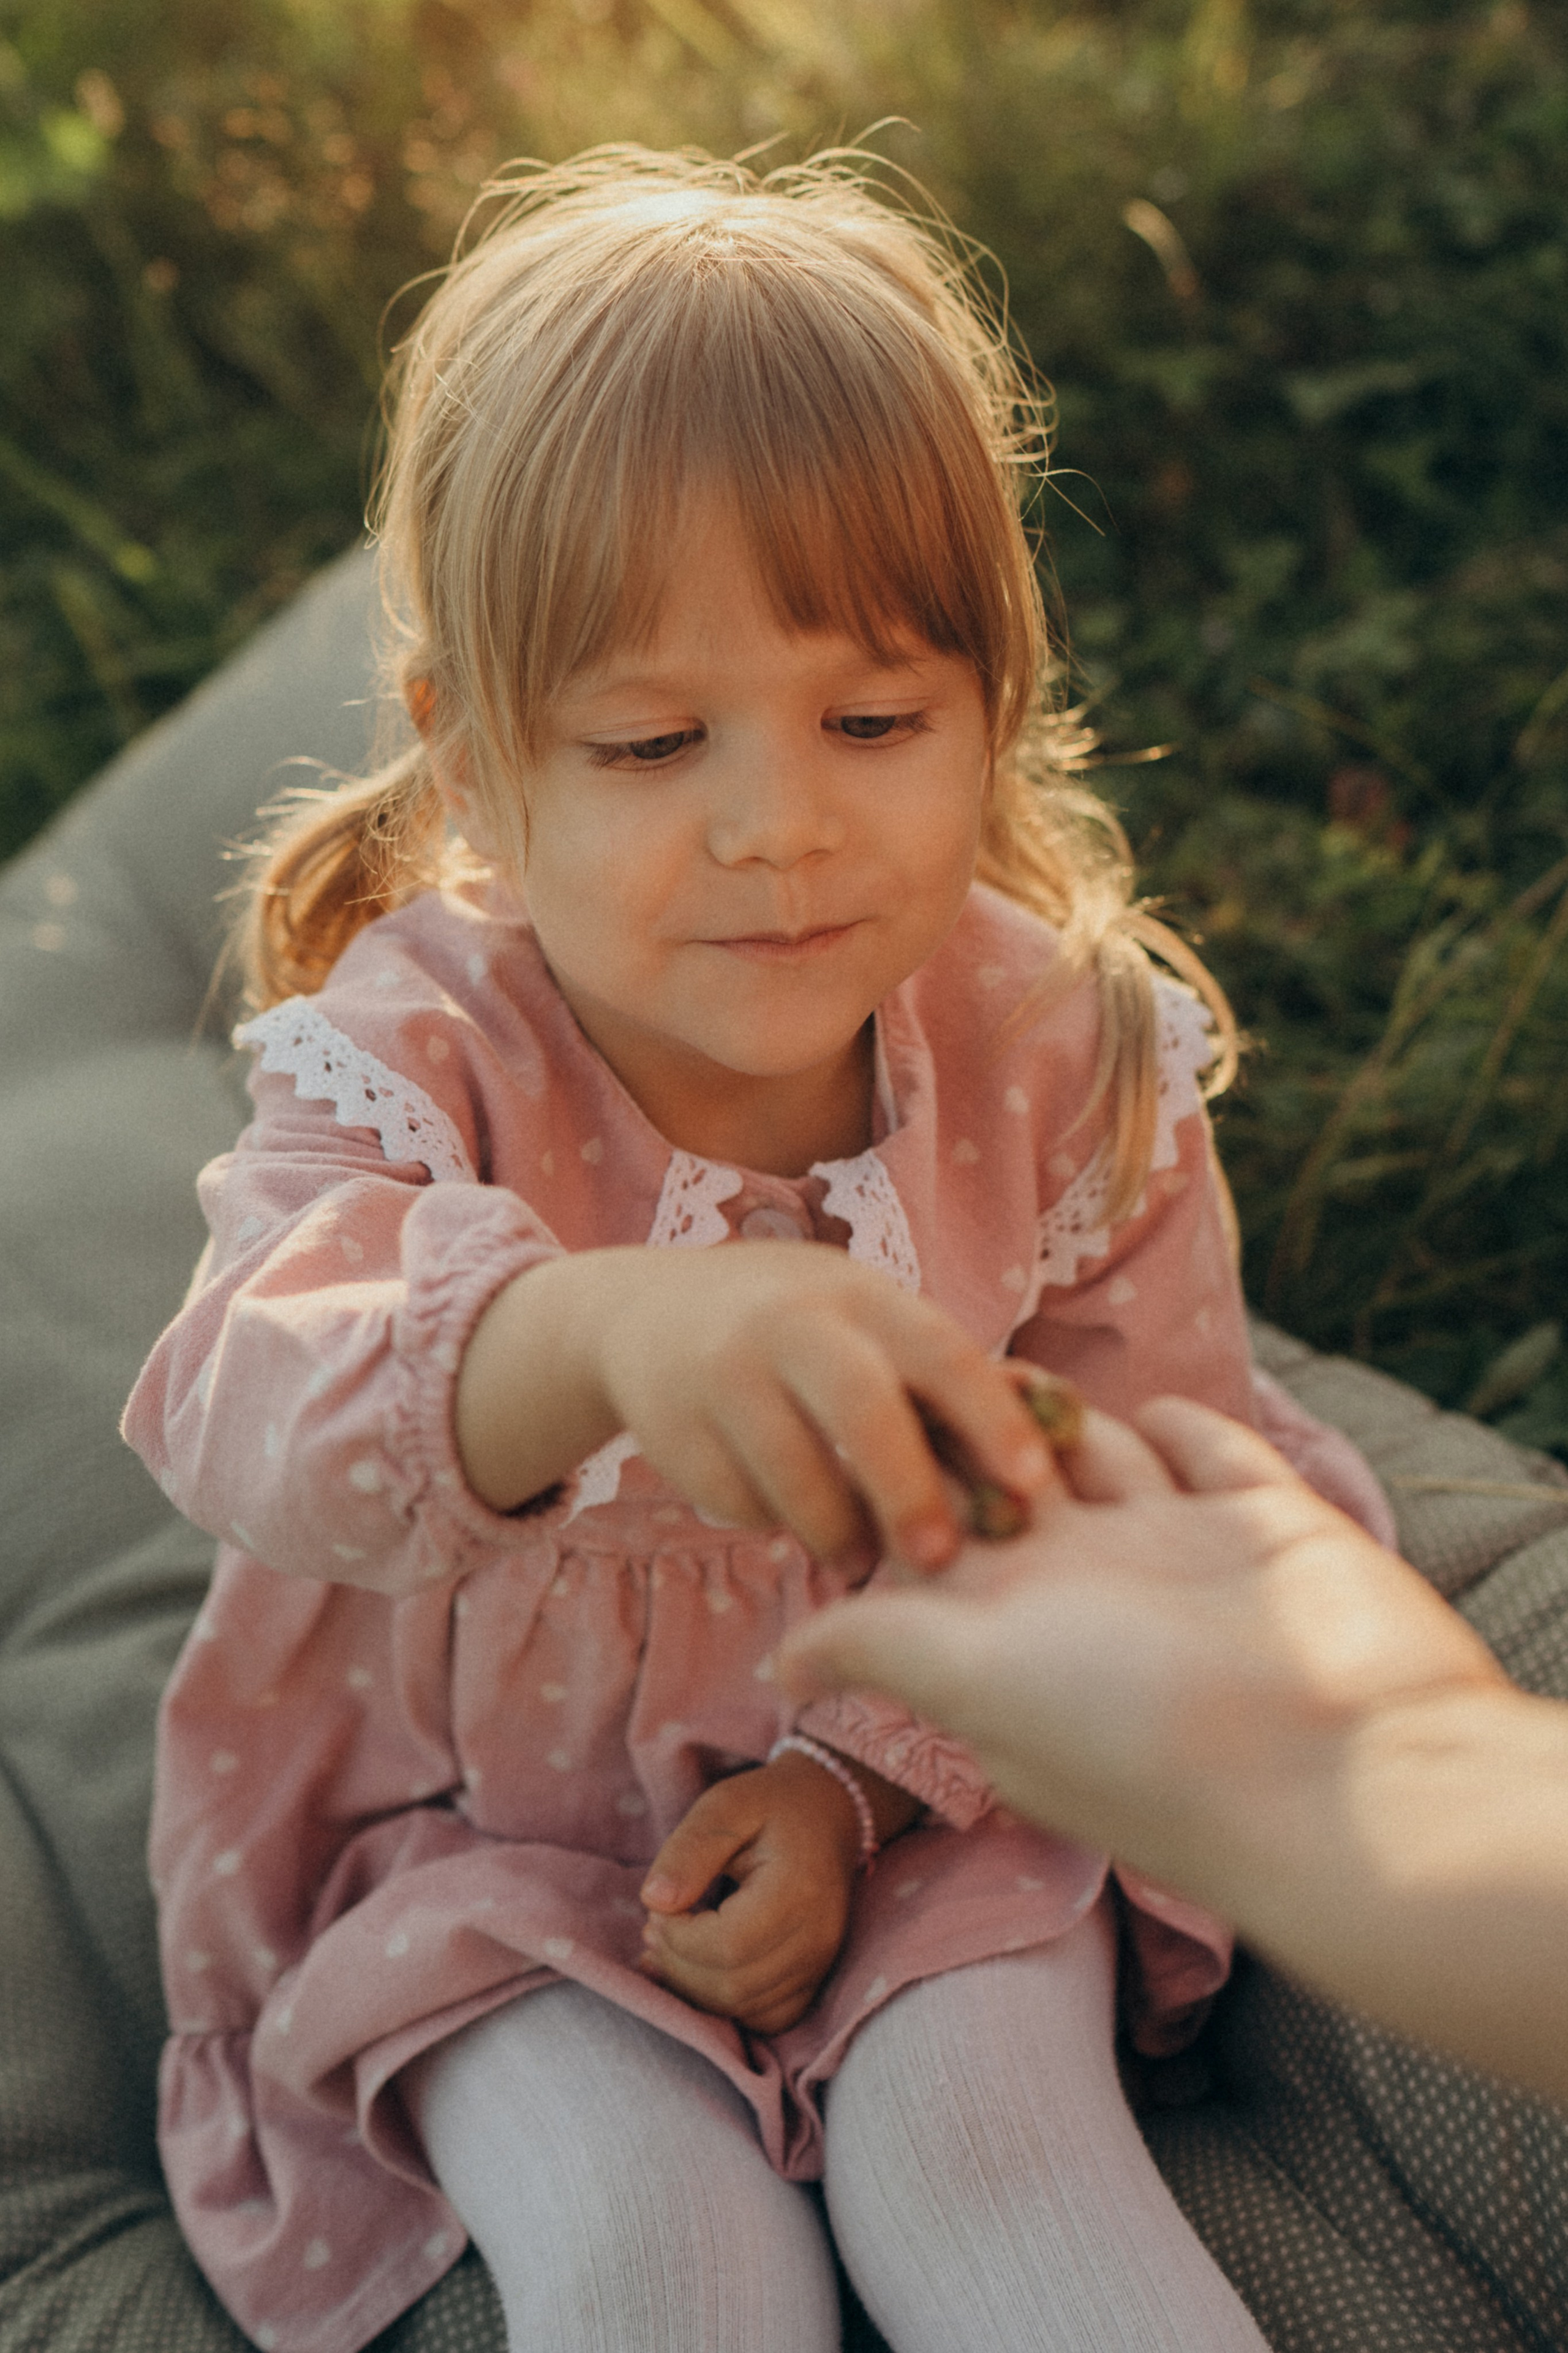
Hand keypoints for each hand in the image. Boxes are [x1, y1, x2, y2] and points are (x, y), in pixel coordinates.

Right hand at [459, 1241, 1056, 1570]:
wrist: (644, 1313)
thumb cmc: (797, 1329)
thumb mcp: (860, 1317)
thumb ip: (935, 1373)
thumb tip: (1050, 1448)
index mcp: (859, 1294)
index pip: (940, 1352)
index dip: (992, 1420)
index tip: (1034, 1487)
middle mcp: (790, 1322)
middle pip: (862, 1408)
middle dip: (908, 1490)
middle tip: (940, 1559)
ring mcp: (724, 1373)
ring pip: (794, 1473)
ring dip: (837, 1530)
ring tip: (859, 1558)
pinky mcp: (672, 1429)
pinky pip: (740, 1502)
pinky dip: (772, 1522)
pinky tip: (780, 1509)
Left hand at [637, 1750, 870, 2033]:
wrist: (826, 1815)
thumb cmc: (770, 1807)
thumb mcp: (725, 1806)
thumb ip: (689, 1850)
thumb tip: (653, 1901)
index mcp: (799, 1890)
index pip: (728, 1945)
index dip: (678, 1936)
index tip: (659, 1905)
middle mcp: (818, 1939)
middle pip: (733, 1986)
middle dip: (678, 1963)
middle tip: (656, 1924)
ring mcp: (820, 1965)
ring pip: (742, 2008)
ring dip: (692, 1985)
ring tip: (670, 1941)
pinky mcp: (814, 1980)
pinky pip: (763, 2017)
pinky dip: (722, 2003)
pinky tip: (697, 1969)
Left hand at [777, 1398, 1502, 1878]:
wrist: (1343, 1775)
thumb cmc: (1146, 1734)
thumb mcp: (982, 1682)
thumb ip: (884, 1648)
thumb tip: (782, 1662)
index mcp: (1014, 1626)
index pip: (931, 1537)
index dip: (889, 1480)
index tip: (847, 1412)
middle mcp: (1091, 1591)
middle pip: (1008, 1484)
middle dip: (968, 1427)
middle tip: (922, 1358)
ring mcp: (1181, 1558)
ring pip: (1103, 1459)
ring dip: (1059, 1416)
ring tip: (1009, 1369)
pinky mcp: (1265, 1527)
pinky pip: (1211, 1458)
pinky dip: (1181, 1429)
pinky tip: (1151, 1410)